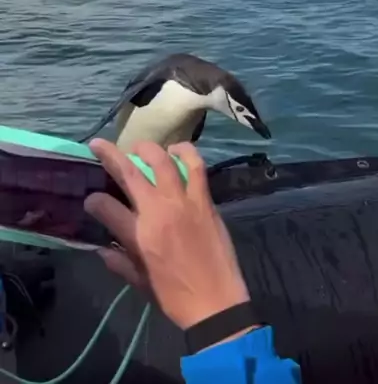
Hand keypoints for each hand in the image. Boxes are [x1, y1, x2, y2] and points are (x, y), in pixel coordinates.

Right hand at [84, 139, 250, 330]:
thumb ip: (119, 261)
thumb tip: (101, 247)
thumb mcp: (140, 282)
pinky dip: (186, 153)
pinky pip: (196, 167)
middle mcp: (159, 211)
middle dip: (110, 154)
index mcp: (139, 236)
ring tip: (139, 148)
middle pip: (131, 173)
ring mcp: (184, 202)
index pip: (106, 207)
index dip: (94, 200)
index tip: (90, 198)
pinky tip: (177, 150)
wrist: (217, 302)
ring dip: (148, 148)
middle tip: (101, 146)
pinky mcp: (205, 200)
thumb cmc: (175, 297)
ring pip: (163, 160)